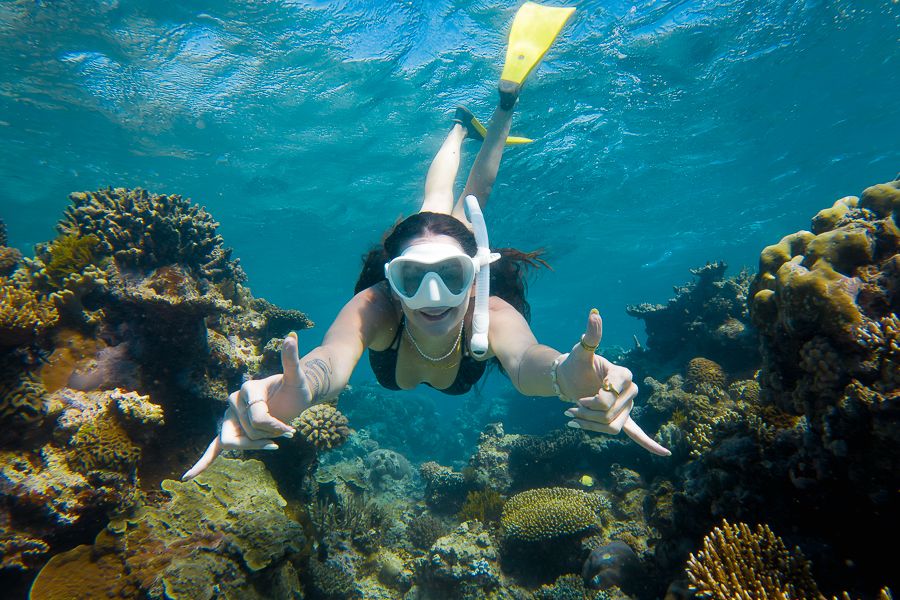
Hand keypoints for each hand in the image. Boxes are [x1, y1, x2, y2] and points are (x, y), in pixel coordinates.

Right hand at [181, 332, 312, 479]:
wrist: (293, 398)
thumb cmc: (295, 389)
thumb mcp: (297, 378)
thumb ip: (291, 360)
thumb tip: (291, 337)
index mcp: (247, 388)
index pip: (257, 417)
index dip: (276, 427)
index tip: (292, 431)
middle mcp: (234, 401)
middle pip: (244, 432)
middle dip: (264, 438)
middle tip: (284, 435)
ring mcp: (230, 417)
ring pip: (232, 442)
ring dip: (254, 446)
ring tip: (273, 443)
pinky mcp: (232, 431)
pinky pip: (214, 448)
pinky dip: (202, 463)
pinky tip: (188, 477)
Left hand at [557, 309, 670, 456]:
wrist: (569, 379)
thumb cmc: (576, 363)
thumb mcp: (580, 351)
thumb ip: (591, 335)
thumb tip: (594, 313)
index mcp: (622, 374)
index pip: (615, 390)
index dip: (598, 394)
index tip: (584, 393)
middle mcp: (629, 391)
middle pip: (611, 411)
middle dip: (588, 411)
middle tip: (570, 407)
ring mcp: (626, 406)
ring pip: (611, 426)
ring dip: (589, 425)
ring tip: (572, 418)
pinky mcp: (621, 419)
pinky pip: (637, 433)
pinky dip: (650, 444)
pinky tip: (664, 453)